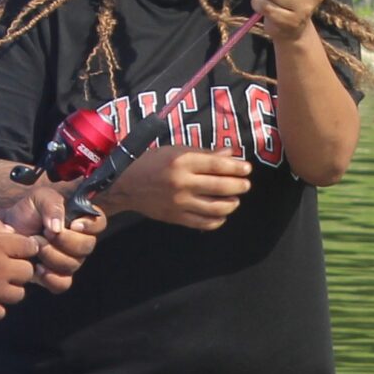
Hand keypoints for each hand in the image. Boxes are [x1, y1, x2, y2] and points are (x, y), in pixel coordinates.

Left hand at [0, 180, 105, 292]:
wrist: (6, 232)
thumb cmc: (26, 213)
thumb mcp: (38, 198)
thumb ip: (52, 204)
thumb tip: (59, 227)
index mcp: (80, 221)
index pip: (99, 223)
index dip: (90, 225)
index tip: (73, 224)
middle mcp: (79, 242)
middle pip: (87, 247)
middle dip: (65, 241)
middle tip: (45, 233)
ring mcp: (69, 261)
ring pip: (73, 265)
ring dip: (52, 255)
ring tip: (36, 246)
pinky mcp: (56, 277)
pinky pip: (63, 284)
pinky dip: (50, 276)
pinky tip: (37, 266)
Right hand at [101, 145, 250, 230]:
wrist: (126, 185)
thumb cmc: (152, 163)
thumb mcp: (176, 150)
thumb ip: (204, 154)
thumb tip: (230, 154)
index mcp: (182, 161)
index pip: (217, 165)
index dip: (236, 168)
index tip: (247, 169)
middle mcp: (182, 182)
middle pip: (220, 187)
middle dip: (238, 186)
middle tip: (246, 185)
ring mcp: (179, 202)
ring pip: (215, 207)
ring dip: (231, 204)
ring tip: (235, 200)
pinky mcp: (176, 217)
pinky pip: (204, 223)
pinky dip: (217, 220)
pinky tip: (221, 214)